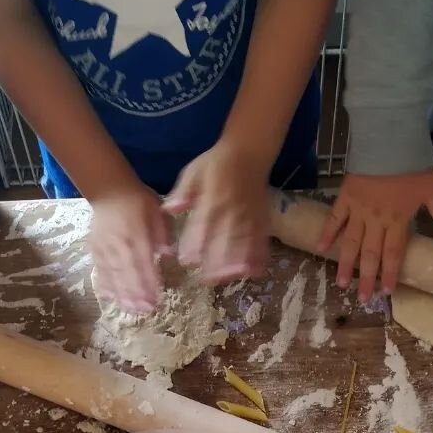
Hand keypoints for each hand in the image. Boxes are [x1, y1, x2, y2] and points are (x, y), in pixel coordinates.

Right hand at [88, 182, 170, 315]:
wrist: (108, 190)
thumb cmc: (137, 201)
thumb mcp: (156, 211)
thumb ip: (162, 234)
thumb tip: (168, 255)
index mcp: (136, 234)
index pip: (144, 264)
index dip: (150, 284)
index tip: (157, 301)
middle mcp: (118, 244)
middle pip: (127, 274)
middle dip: (137, 296)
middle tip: (147, 312)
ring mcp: (104, 249)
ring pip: (113, 276)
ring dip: (122, 295)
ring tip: (132, 311)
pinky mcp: (95, 250)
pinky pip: (100, 271)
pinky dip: (105, 286)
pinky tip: (111, 299)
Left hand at [165, 141, 270, 283]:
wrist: (249, 152)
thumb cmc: (216, 164)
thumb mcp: (193, 172)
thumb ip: (183, 192)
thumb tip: (170, 208)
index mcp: (212, 198)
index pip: (203, 225)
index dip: (195, 244)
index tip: (187, 261)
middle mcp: (232, 209)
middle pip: (224, 239)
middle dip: (216, 261)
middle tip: (206, 280)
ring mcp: (250, 215)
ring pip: (244, 243)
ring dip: (236, 263)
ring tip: (228, 279)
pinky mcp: (262, 218)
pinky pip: (262, 240)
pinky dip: (258, 256)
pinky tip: (253, 272)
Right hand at [320, 171, 432, 300]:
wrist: (388, 140)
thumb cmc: (411, 165)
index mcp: (397, 221)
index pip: (394, 253)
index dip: (391, 273)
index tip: (387, 291)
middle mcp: (376, 221)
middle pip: (371, 255)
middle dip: (367, 278)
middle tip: (363, 299)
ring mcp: (358, 211)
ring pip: (351, 243)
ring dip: (346, 264)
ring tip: (341, 284)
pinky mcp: (345, 198)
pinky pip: (334, 219)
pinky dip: (327, 233)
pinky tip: (320, 248)